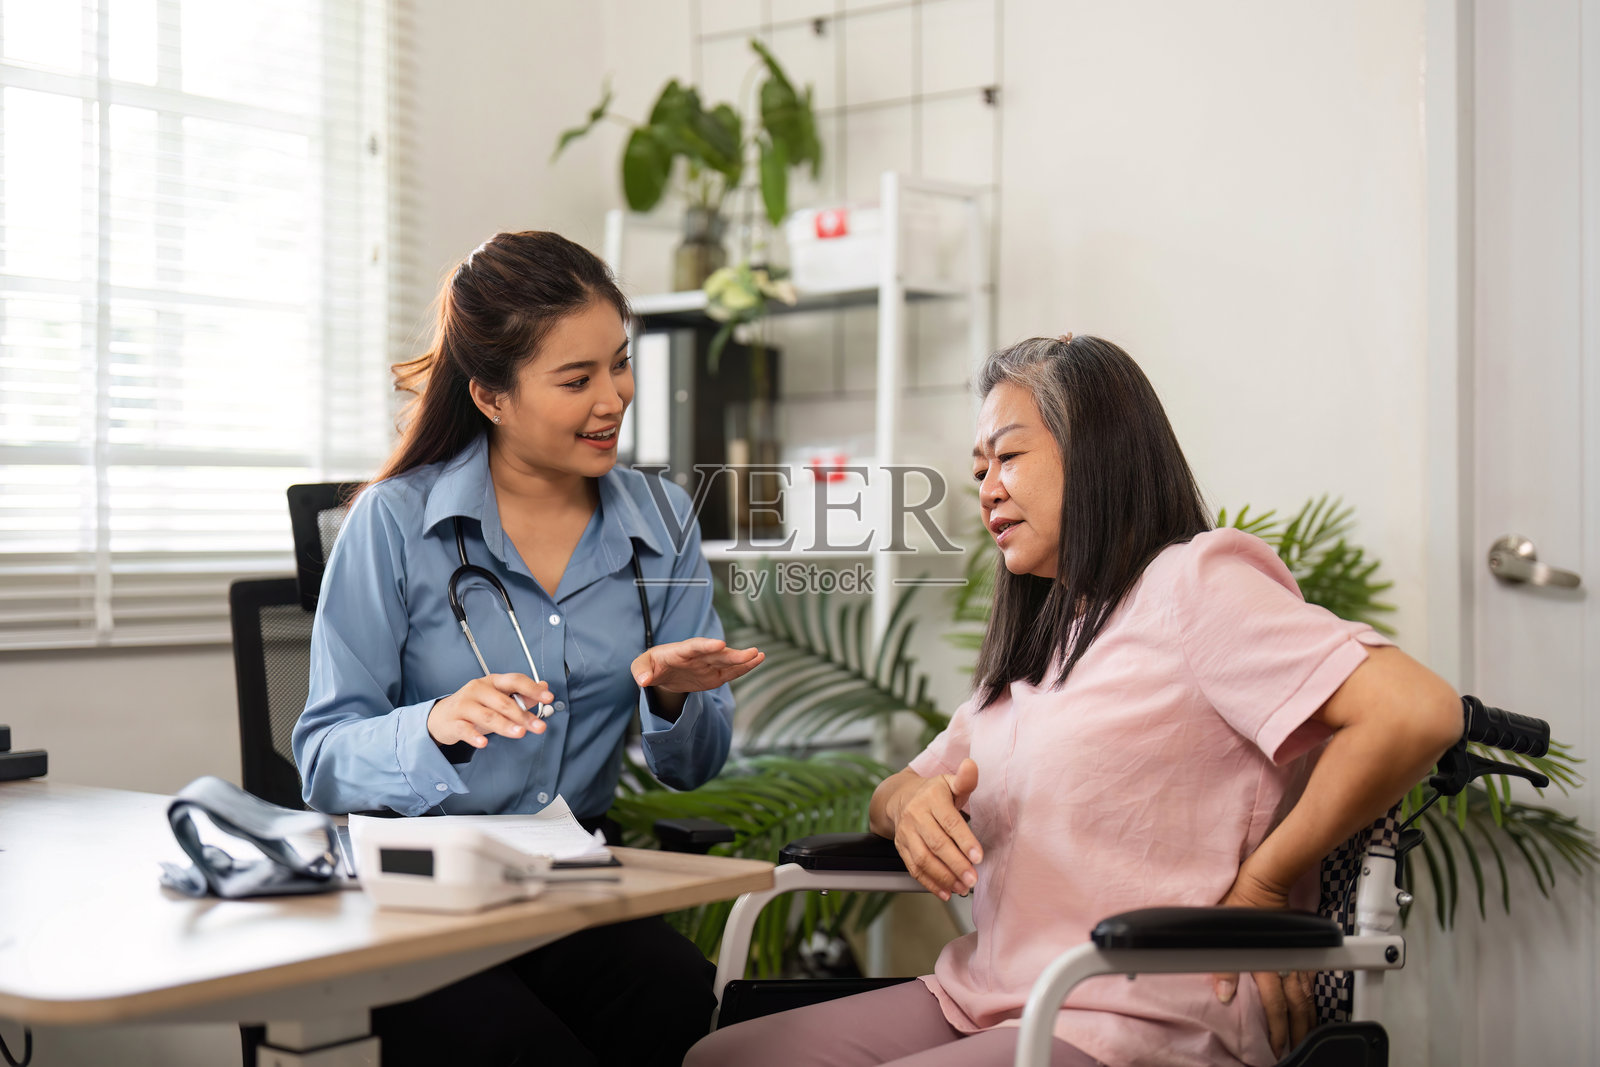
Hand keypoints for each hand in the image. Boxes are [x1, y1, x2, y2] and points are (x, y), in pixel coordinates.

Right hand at [428, 673, 551, 747]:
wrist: (442, 717)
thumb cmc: (475, 707)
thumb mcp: (498, 699)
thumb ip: (521, 696)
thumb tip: (544, 688)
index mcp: (492, 681)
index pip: (515, 680)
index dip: (532, 688)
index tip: (548, 697)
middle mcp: (478, 689)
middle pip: (504, 702)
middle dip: (523, 715)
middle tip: (538, 726)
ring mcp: (464, 705)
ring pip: (487, 715)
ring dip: (505, 725)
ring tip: (519, 733)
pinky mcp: (453, 721)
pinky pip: (465, 729)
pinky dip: (474, 737)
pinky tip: (483, 743)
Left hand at [631, 638, 763, 692]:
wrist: (661, 671)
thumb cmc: (651, 666)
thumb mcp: (640, 666)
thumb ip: (641, 671)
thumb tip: (644, 681)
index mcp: (680, 651)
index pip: (694, 646)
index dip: (706, 645)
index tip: (719, 644)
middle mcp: (698, 655)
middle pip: (717, 654)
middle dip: (732, 654)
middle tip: (751, 652)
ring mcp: (707, 664)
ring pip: (727, 661)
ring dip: (743, 659)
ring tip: (759, 655)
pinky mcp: (714, 675)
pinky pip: (730, 671)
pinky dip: (744, 667)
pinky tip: (758, 660)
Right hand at [884, 758, 983, 900]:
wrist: (899, 798)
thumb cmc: (934, 793)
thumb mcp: (949, 782)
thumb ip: (964, 779)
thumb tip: (971, 766)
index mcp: (931, 798)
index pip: (949, 821)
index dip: (964, 840)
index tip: (978, 857)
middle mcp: (916, 815)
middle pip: (936, 843)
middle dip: (956, 864)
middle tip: (973, 879)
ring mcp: (906, 833)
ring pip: (923, 859)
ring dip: (944, 877)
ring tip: (962, 888)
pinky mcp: (901, 848)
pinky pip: (914, 868)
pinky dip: (930, 883)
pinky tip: (946, 892)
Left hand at [1212, 871, 1314, 1058]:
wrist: (1266, 877)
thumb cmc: (1242, 897)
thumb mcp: (1223, 929)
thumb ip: (1225, 964)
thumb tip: (1224, 993)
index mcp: (1267, 959)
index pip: (1274, 1004)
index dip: (1275, 1027)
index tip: (1274, 1045)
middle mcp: (1286, 960)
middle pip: (1295, 1005)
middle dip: (1295, 1029)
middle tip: (1293, 1047)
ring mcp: (1297, 955)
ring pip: (1306, 995)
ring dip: (1306, 1016)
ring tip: (1304, 1034)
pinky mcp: (1302, 947)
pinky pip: (1310, 979)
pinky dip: (1311, 997)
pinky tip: (1309, 1006)